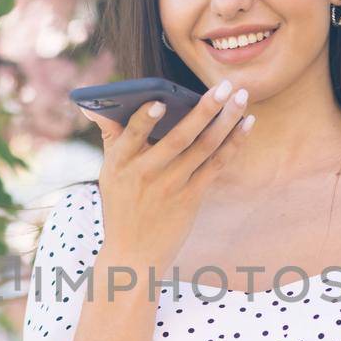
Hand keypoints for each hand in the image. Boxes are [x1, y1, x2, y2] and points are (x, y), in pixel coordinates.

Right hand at [78, 77, 253, 278]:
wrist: (133, 255)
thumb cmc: (121, 206)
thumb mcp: (108, 173)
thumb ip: (110, 136)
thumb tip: (94, 106)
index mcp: (119, 163)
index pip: (131, 136)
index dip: (145, 120)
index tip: (159, 101)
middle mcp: (146, 174)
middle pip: (180, 137)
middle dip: (205, 109)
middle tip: (225, 85)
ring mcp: (171, 187)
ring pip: (204, 148)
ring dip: (226, 121)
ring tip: (241, 97)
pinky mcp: (191, 198)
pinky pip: (216, 166)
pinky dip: (233, 144)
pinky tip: (246, 124)